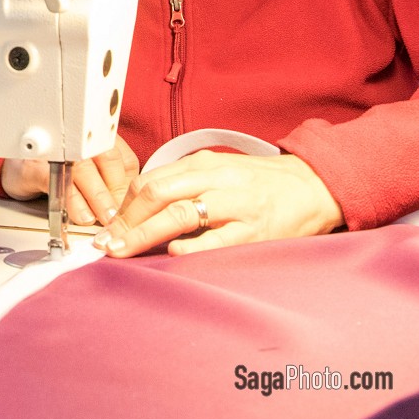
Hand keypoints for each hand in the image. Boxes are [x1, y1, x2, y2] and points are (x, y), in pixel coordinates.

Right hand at [1, 135, 138, 224]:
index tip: (131, 210)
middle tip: (120, 217)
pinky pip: (57, 180)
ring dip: (97, 197)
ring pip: (84, 169)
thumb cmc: (56, 173)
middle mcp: (76, 140)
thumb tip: (131, 210)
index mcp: (96, 140)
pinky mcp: (35, 165)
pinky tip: (80, 214)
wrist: (15, 171)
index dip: (130, 187)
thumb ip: (110, 186)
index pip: (124, 159)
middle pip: (107, 159)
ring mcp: (54, 150)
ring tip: (103, 218)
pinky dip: (72, 200)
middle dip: (116, 192)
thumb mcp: (89, 176)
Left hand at [92, 151, 344, 257]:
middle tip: (106, 242)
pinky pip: (215, 240)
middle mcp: (216, 180)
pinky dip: (190, 247)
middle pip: (157, 194)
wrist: (312, 188)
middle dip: (126, 220)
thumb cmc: (258, 183)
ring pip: (179, 214)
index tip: (109, 225)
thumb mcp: (218, 170)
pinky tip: (171, 254)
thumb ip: (183, 182)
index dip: (124, 204)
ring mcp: (235, 205)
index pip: (150, 181)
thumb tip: (140, 206)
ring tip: (123, 250)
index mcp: (203, 164)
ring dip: (144, 234)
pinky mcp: (254, 231)